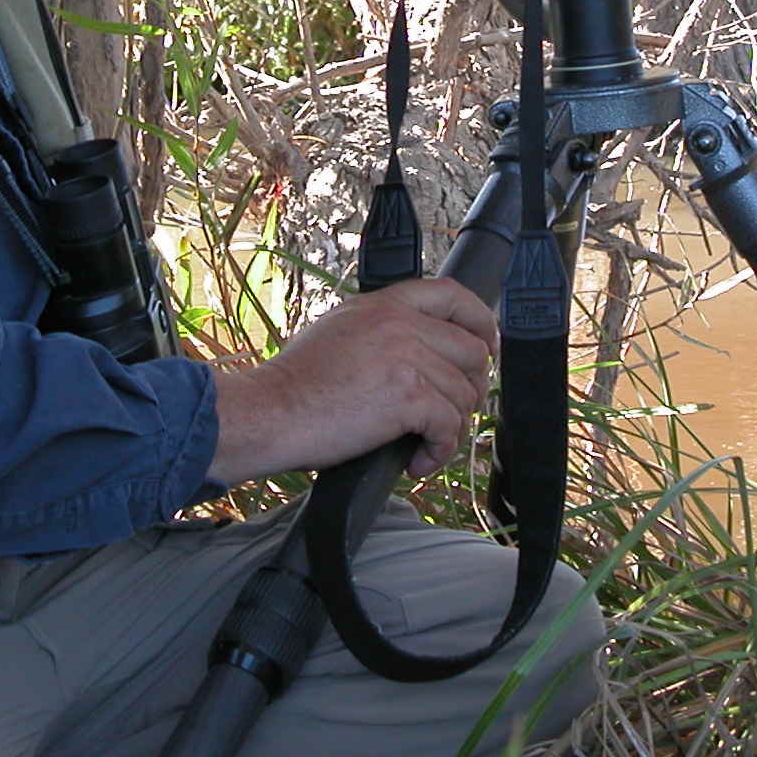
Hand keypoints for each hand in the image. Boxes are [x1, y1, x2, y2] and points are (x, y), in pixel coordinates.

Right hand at [206, 277, 496, 484]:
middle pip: (472, 350)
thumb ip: (381, 328)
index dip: (481, 320)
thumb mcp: (339, 330)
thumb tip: (418, 348)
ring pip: (464, 393)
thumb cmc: (294, 384)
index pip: (452, 294)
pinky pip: (449, 426)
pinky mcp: (408, 394)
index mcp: (383, 304)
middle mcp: (399, 322)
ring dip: (450, 428)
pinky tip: (416, 462)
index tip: (487, 345)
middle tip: (449, 414)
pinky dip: (438, 451)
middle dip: (470, 388)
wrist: (268, 413)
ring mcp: (406, 355)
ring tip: (421, 445)